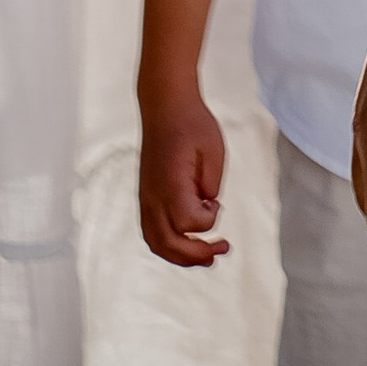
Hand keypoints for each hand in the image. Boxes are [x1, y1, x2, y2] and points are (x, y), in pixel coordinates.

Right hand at [136, 89, 229, 268]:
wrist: (165, 107)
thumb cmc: (192, 125)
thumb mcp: (213, 150)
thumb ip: (211, 184)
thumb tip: (206, 207)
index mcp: (170, 185)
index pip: (190, 222)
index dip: (210, 217)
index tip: (216, 199)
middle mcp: (152, 198)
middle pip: (169, 244)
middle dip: (195, 255)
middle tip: (221, 251)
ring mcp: (145, 199)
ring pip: (156, 243)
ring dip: (180, 256)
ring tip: (204, 258)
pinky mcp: (145, 197)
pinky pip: (151, 232)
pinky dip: (167, 244)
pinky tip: (185, 242)